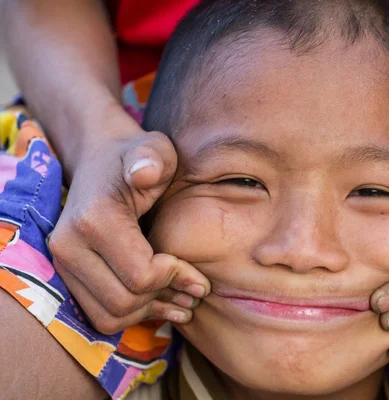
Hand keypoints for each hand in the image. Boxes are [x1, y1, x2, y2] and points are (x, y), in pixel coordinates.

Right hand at [49, 121, 209, 334]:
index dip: (176, 279)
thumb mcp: (154, 149)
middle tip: (195, 290)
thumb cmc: (136, 158)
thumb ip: (152, 158)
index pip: (140, 275)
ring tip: (182, 300)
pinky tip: (161, 304)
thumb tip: (145, 174)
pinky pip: (100, 316)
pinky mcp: (67, 278)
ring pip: (109, 317)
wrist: (99, 163)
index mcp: (94, 219)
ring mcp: (62, 265)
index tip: (199, 274)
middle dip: (165, 298)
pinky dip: (133, 317)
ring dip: (149, 313)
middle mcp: (68, 246)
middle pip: (124, 302)